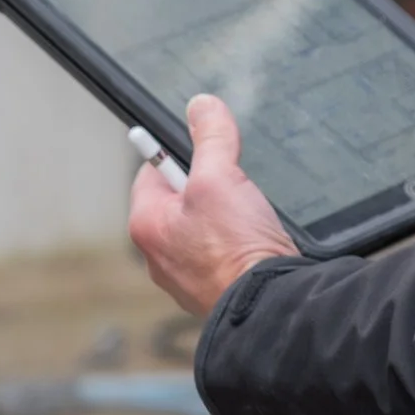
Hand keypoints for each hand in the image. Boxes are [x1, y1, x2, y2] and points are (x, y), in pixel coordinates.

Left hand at [128, 94, 299, 315]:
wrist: (268, 308)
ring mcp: (186, 278)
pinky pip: (220, 254)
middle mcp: (159, 256)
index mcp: (146, 226)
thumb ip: (210, 138)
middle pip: (179, 200)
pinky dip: (238, 243)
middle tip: (233, 183)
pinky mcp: (214, 291)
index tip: (202, 145)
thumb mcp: (220, 177)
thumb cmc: (235, 249)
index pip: (151, 171)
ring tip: (248, 216)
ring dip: (226, 216)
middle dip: (209, 187)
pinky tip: (256, 242)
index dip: (178, 152)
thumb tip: (201, 106)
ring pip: (202, 228)